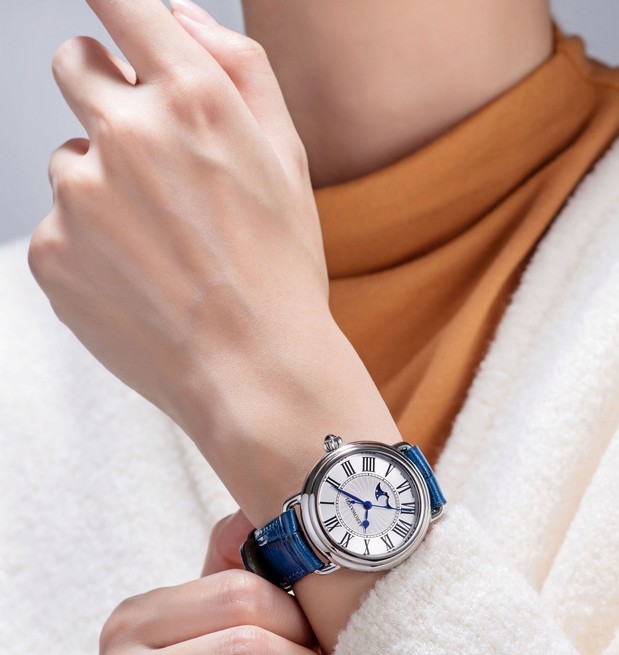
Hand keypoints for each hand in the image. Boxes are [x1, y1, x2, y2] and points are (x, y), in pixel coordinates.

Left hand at [28, 1, 333, 440]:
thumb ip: (237, 66)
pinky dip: (89, 246)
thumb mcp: (286, 157)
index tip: (111, 19)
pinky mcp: (50, 254)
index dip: (113, 5)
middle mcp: (124, 134)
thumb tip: (177, 15)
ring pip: (70, 159)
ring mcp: (78, 196)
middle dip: (103, 91)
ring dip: (102, 184)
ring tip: (159, 246)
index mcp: (190, 98)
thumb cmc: (280, 270)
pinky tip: (139, 281)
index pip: (118, 3)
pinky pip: (56, 225)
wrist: (254, 373)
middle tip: (147, 154)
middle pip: (73, 64)